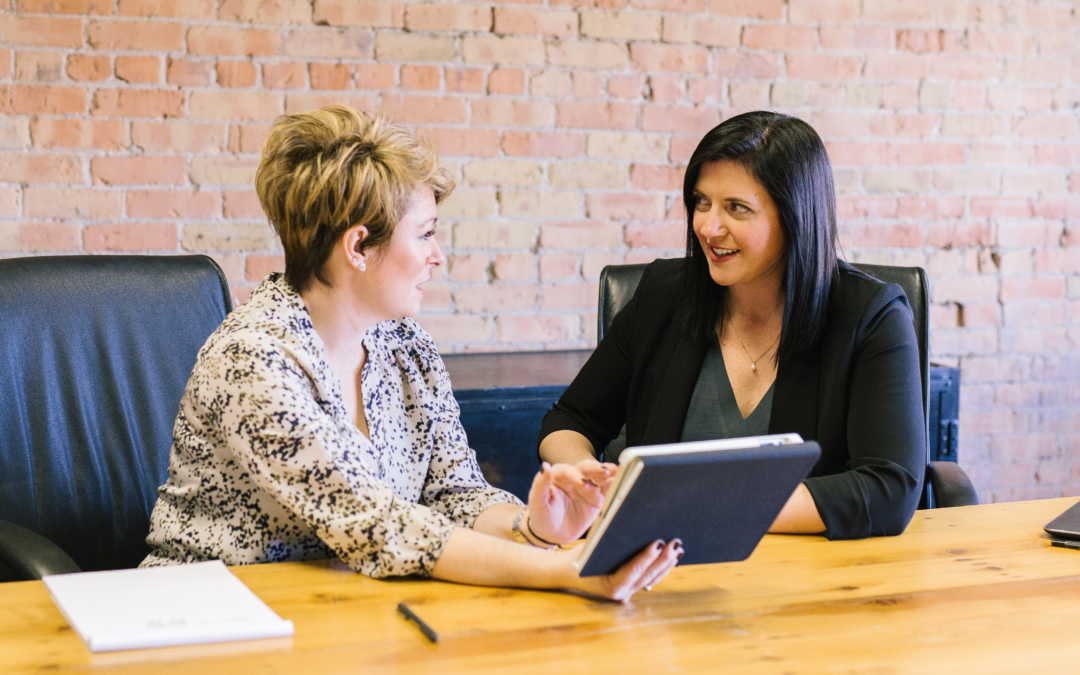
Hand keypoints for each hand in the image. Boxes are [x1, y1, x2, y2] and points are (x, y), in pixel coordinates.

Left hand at [527, 460, 617, 544]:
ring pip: (599, 477)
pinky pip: (608, 490)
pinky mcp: (597, 498)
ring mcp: (588, 488)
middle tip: (604, 471)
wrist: (552, 534)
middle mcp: (575, 478)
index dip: (574, 474)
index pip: (567, 470)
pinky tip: (624, 481)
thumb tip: (545, 466)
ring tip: (618, 471)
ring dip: (609, 473)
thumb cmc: (542, 516)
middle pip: (586, 469)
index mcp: (558, 476)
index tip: (580, 482)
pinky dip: (616, 485)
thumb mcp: (537, 502)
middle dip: (595, 469)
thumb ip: (540, 484)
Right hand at [563, 538, 682, 602]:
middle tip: (675, 543)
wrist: (568, 572)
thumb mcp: (591, 548)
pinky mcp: (632, 587)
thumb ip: (610, 542)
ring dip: (667, 564)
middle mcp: (622, 594)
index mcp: (610, 587)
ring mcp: (628, 593)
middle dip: (663, 559)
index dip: (647, 558)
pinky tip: (672, 557)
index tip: (659, 543)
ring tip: (678, 548)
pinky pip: (650, 579)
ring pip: (652, 578)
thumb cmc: (579, 558)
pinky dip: (661, 568)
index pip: (632, 571)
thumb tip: (632, 526)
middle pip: (647, 575)